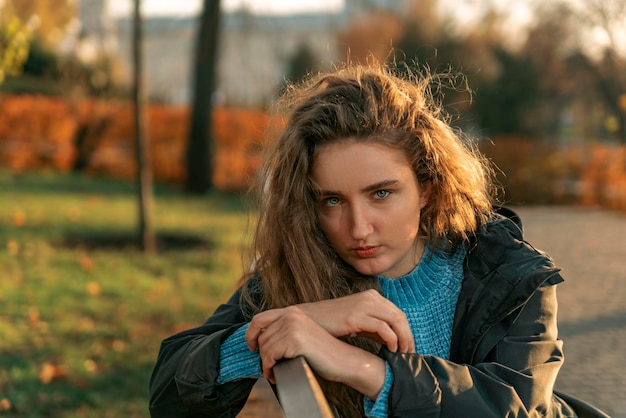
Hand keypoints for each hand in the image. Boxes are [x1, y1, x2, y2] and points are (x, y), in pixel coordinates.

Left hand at [245, 306, 385, 398]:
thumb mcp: (302, 334)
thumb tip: (261, 341)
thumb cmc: (323, 352)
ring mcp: (292, 326)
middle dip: (263, 355)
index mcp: (292, 312)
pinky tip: (275, 374)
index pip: (259, 319)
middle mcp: (290, 315)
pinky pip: (270, 356)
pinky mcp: (294, 340)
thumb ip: (285, 331)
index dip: (250, 334)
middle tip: (269, 368)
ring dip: (266, 364)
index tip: (251, 346)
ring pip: (265, 348)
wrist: (343, 359)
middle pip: (261, 337)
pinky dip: (269, 368)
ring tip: (272, 373)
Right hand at [297, 289, 414, 352]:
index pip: (398, 313)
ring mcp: (363, 305)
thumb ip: (374, 328)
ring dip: (403, 338)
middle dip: (408, 336)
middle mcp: (370, 297)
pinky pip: (383, 327)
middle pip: (400, 316)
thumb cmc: (331, 324)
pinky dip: (391, 339)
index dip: (406, 330)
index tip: (408, 347)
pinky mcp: (356, 316)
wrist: (307, 319)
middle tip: (409, 353)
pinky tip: (390, 349)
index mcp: (371, 297)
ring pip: (395, 320)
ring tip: (402, 353)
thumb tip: (392, 341)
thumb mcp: (357, 323)